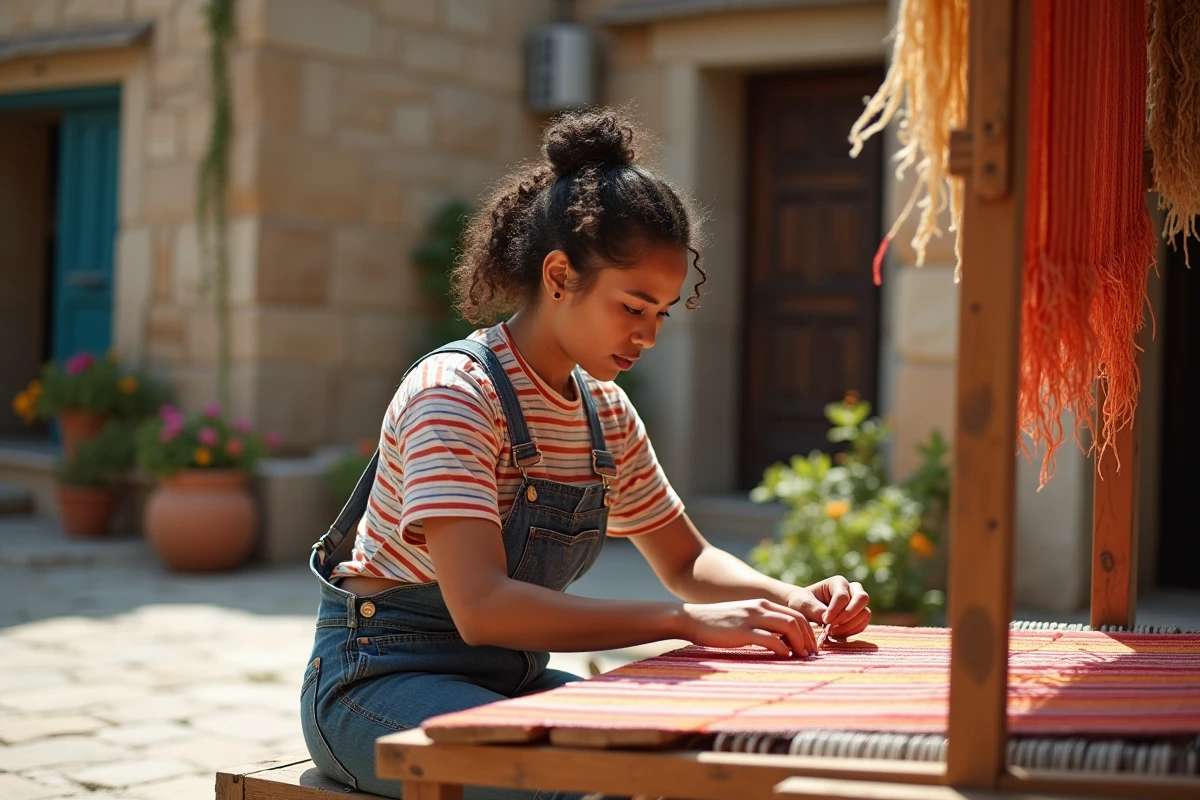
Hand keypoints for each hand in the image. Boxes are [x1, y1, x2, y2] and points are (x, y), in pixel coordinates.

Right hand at [678, 599, 818, 657]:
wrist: (691, 618)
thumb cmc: (717, 623)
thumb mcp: (743, 618)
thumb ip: (761, 624)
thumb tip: (781, 642)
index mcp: (762, 604)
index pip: (795, 614)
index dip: (808, 631)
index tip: (810, 646)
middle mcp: (760, 608)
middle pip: (797, 620)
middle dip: (809, 638)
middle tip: (812, 655)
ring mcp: (751, 618)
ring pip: (789, 627)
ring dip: (800, 643)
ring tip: (802, 657)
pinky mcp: (742, 632)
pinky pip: (771, 639)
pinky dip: (783, 649)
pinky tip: (785, 657)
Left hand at [786, 576, 870, 638]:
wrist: (804, 610)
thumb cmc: (802, 603)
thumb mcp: (802, 604)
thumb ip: (814, 609)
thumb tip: (828, 618)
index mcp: (837, 582)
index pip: (842, 596)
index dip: (835, 611)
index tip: (824, 621)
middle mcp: (851, 589)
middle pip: (862, 598)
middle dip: (848, 615)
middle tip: (832, 627)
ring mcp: (857, 602)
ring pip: (865, 613)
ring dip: (849, 625)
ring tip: (831, 631)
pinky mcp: (859, 615)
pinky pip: (864, 624)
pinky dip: (852, 631)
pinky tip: (837, 633)